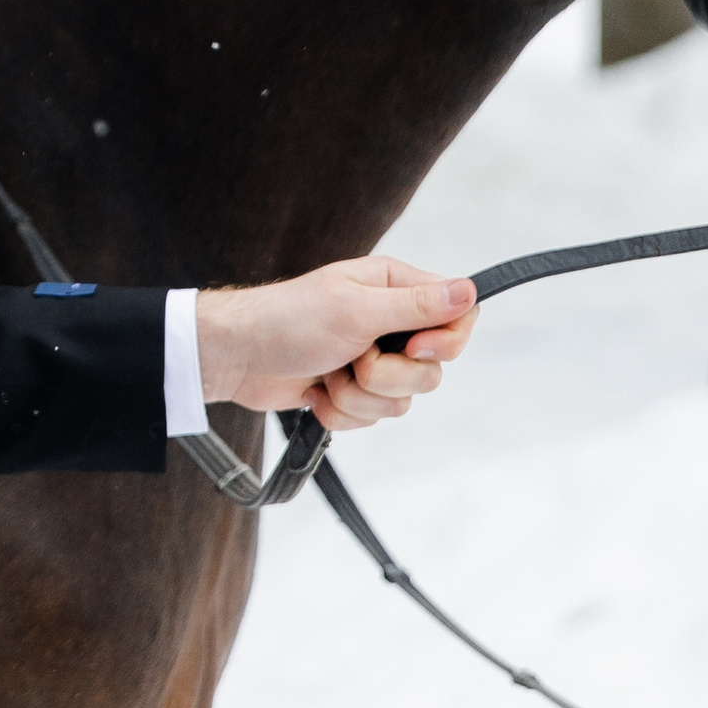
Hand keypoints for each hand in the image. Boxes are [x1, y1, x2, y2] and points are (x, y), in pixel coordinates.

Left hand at [194, 255, 475, 432]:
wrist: (238, 359)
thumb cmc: (287, 320)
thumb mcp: (356, 309)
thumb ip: (416, 306)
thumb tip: (469, 290)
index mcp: (395, 289)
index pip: (457, 317)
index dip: (445, 342)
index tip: (414, 348)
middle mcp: (390, 323)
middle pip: (431, 370)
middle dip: (386, 376)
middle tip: (353, 358)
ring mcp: (372, 360)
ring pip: (400, 400)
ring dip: (356, 396)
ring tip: (327, 373)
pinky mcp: (353, 391)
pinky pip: (371, 418)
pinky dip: (340, 412)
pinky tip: (316, 391)